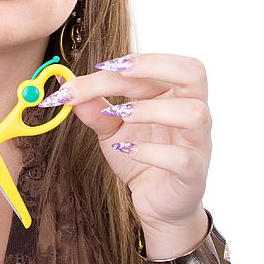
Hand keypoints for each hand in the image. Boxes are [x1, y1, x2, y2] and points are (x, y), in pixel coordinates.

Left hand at [43, 53, 210, 233]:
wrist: (156, 202)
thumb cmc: (140, 156)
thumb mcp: (111, 128)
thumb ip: (93, 108)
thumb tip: (65, 85)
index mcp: (174, 94)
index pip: (159, 67)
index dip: (131, 60)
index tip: (97, 67)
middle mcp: (192, 112)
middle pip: (193, 73)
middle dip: (154, 66)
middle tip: (117, 70)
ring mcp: (198, 143)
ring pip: (193, 113)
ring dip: (152, 109)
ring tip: (120, 114)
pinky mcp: (193, 174)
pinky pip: (182, 158)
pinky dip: (153, 152)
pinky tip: (128, 150)